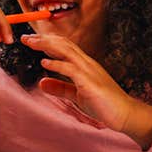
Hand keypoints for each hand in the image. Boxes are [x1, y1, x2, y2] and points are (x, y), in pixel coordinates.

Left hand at [21, 34, 151, 148]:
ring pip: (66, 51)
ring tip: (31, 43)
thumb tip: (42, 83)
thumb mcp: (77, 95)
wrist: (125, 114)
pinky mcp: (90, 83)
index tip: (30, 39)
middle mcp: (86, 64)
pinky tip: (44, 63)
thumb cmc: (104, 104)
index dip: (47, 41)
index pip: (64, 46)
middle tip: (25, 37)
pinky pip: (71, 70)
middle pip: (63, 44)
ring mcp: (89, 71)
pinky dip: (57, 64)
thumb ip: (60, 88)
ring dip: (47, 46)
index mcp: (84, 65)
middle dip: (43, 39)